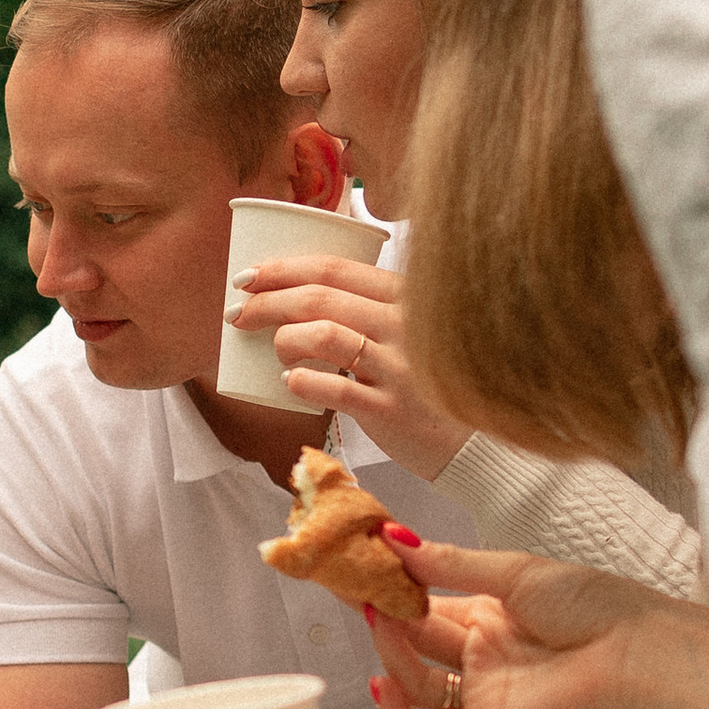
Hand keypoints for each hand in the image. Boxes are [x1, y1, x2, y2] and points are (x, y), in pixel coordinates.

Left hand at [229, 255, 467, 478]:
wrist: (471, 441)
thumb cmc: (426, 379)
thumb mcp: (409, 329)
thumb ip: (368, 307)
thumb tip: (295, 293)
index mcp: (405, 296)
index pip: (334, 267)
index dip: (283, 268)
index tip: (249, 276)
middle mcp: (405, 324)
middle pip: (319, 297)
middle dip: (267, 302)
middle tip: (237, 313)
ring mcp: (399, 366)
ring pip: (322, 334)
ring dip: (283, 340)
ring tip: (277, 353)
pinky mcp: (391, 409)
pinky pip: (334, 388)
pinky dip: (301, 381)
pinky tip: (292, 382)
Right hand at [361, 542, 708, 708]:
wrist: (634, 648)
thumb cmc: (590, 602)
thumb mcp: (512, 571)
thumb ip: (449, 562)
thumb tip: (393, 537)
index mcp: (489, 615)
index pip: (425, 604)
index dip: (393, 589)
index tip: (362, 566)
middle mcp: (481, 655)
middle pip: (415, 641)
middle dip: (384, 616)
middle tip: (357, 589)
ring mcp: (483, 693)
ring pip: (416, 684)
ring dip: (391, 654)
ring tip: (381, 619)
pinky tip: (383, 684)